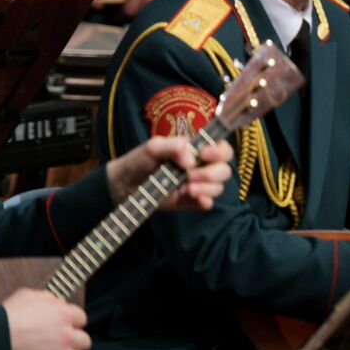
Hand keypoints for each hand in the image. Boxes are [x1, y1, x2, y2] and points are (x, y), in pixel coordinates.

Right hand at [3, 288, 90, 349]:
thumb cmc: (10, 314)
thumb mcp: (29, 295)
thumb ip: (48, 298)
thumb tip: (59, 303)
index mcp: (64, 315)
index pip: (82, 318)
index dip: (74, 321)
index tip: (66, 324)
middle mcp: (67, 336)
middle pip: (86, 341)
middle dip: (77, 341)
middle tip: (65, 342)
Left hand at [104, 136, 233, 209]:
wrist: (124, 184)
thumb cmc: (139, 160)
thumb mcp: (153, 147)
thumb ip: (173, 146)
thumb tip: (191, 159)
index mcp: (196, 149)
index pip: (222, 148)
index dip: (220, 151)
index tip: (204, 154)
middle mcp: (201, 166)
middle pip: (225, 169)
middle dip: (212, 173)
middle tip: (190, 175)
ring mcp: (196, 185)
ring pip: (219, 187)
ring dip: (207, 188)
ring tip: (186, 188)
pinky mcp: (190, 202)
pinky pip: (207, 204)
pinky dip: (204, 202)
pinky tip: (192, 198)